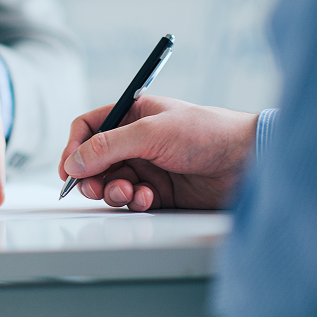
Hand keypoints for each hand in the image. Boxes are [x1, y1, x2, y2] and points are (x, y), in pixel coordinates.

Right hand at [58, 96, 257, 210]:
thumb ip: (108, 147)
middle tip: (96, 188)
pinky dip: (134, 202)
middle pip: (94, 161)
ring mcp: (147, 167)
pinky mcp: (160, 192)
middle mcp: (136, 141)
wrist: (246, 161)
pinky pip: (132, 200)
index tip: (70, 168)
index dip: (75, 147)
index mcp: (133, 115)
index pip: (89, 128)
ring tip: (129, 192)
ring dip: (113, 191)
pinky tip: (149, 198)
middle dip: (92, 176)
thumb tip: (74, 162)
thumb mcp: (151, 133)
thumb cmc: (206, 133)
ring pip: (111, 183)